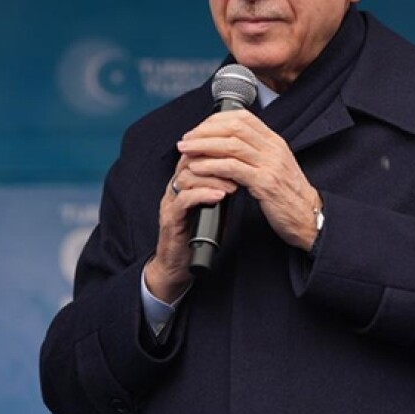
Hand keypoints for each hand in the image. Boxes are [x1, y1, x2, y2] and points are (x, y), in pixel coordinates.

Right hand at [145, 152, 235, 301]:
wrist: (180, 265)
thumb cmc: (199, 235)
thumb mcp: (215, 205)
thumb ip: (224, 187)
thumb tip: (244, 172)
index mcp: (185, 180)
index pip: (198, 152)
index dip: (217, 149)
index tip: (240, 152)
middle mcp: (175, 187)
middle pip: (190, 159)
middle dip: (215, 159)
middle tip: (238, 165)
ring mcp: (171, 202)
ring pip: (186, 177)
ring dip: (213, 178)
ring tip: (233, 184)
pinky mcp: (170, 218)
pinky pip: (184, 200)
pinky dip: (203, 195)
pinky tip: (220, 197)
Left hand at [176, 111, 322, 251]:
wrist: (308, 218)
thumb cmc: (287, 195)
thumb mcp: (274, 167)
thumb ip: (256, 153)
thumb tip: (228, 145)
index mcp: (275, 142)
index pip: (243, 117)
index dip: (216, 119)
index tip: (198, 128)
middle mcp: (273, 149)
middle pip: (234, 127)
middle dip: (206, 130)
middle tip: (186, 139)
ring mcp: (270, 165)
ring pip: (231, 145)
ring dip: (204, 146)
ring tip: (185, 150)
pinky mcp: (265, 184)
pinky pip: (233, 168)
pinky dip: (212, 166)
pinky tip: (198, 168)